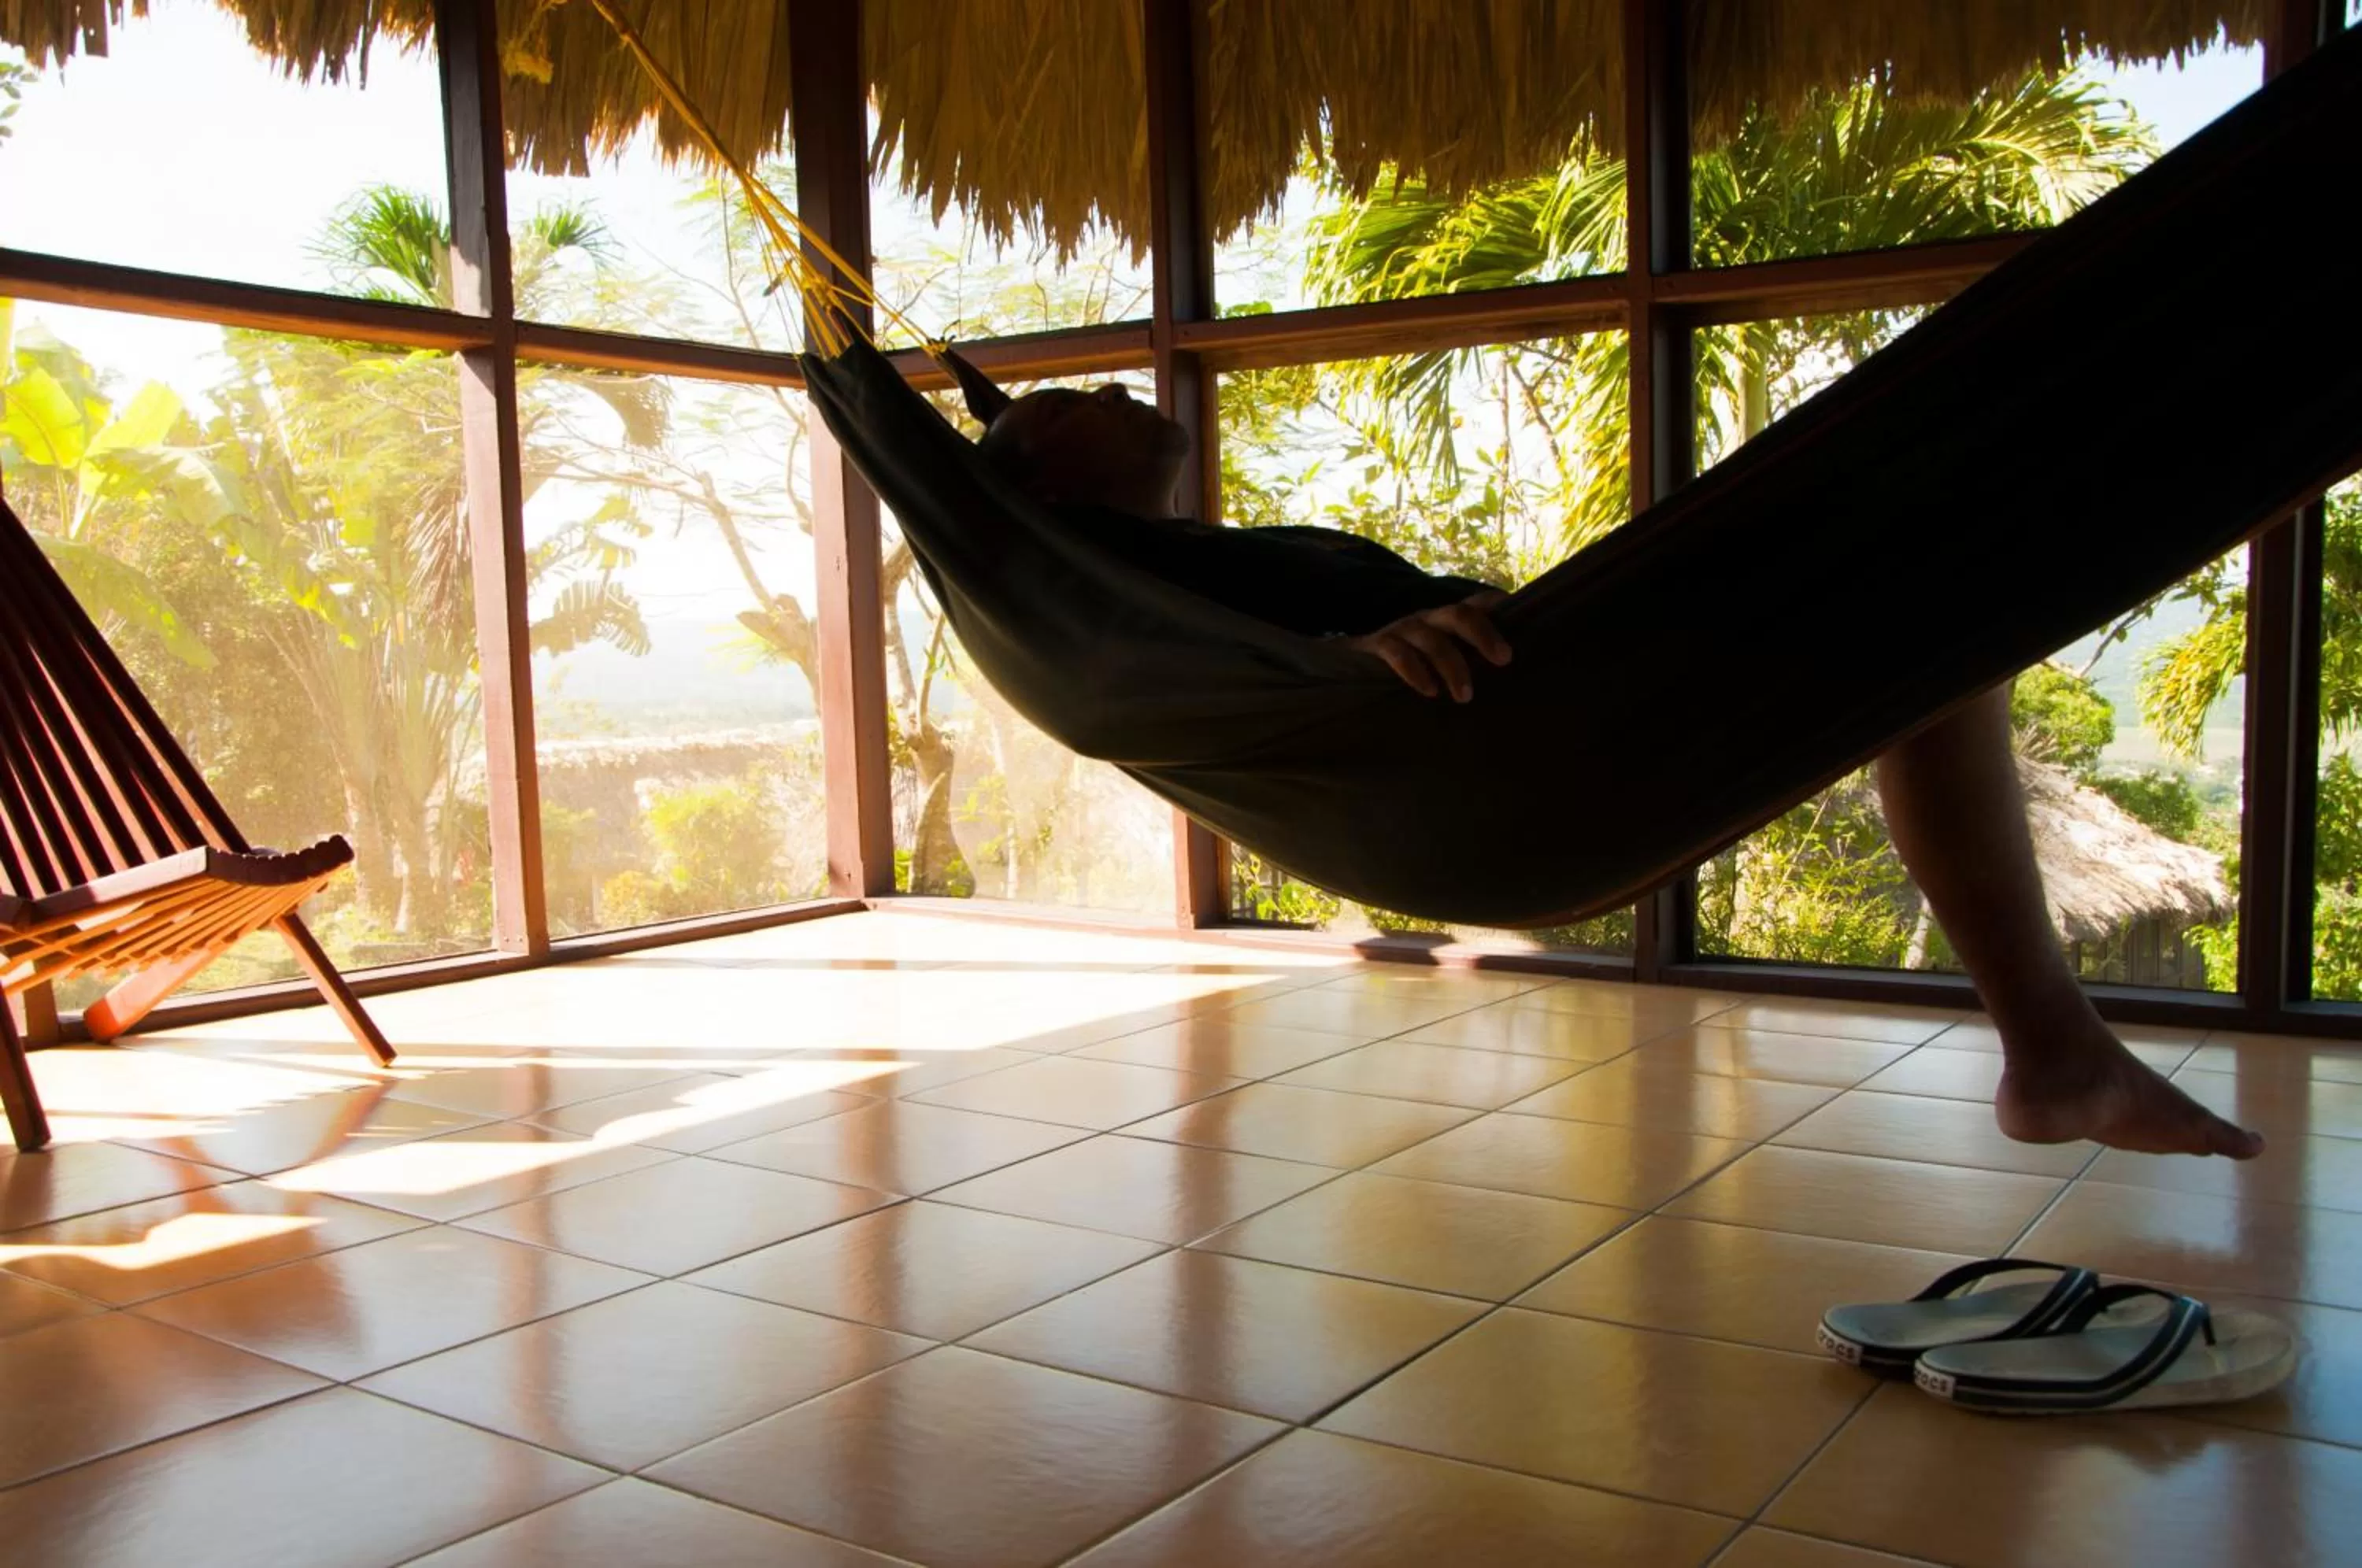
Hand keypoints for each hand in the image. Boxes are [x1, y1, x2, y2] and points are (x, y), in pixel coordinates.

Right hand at [1344, 591, 1512, 701]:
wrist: (1352, 661)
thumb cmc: (1411, 664)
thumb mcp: (1442, 656)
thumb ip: (1468, 658)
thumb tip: (1507, 677)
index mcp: (1449, 620)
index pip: (1479, 603)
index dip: (1501, 605)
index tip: (1526, 619)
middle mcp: (1430, 619)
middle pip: (1460, 615)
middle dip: (1484, 635)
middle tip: (1504, 660)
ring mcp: (1404, 629)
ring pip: (1432, 639)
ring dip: (1452, 666)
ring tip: (1465, 696)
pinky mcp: (1379, 645)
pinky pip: (1399, 654)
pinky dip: (1416, 672)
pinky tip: (1429, 691)